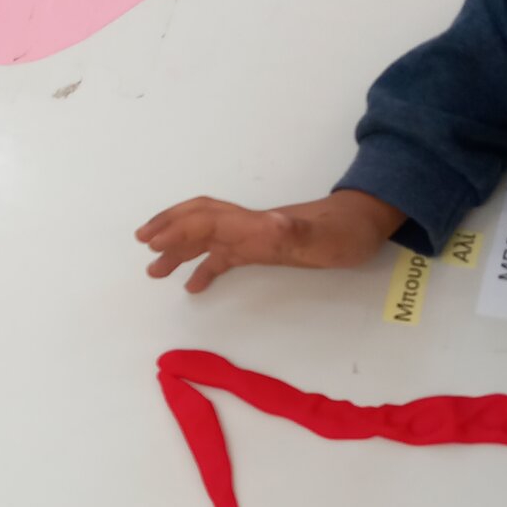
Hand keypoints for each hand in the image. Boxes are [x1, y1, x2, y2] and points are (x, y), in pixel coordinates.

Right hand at [136, 190, 402, 292]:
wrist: (364, 225)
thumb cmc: (346, 232)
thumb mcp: (322, 236)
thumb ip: (295, 231)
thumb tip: (269, 224)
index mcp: (256, 223)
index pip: (207, 219)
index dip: (177, 228)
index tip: (151, 241)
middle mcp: (249, 226)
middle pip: (198, 220)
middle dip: (168, 228)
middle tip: (142, 243)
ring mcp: (254, 237)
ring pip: (206, 239)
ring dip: (178, 250)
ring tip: (154, 271)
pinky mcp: (263, 250)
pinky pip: (225, 256)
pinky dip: (204, 268)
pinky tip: (193, 286)